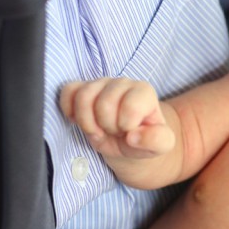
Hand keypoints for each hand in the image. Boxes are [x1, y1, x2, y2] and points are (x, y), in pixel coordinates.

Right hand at [60, 77, 174, 158]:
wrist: (128, 141)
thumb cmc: (144, 139)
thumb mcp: (161, 145)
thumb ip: (157, 140)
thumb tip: (133, 136)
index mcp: (144, 92)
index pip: (130, 106)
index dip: (126, 126)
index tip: (130, 132)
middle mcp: (122, 83)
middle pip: (104, 104)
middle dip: (107, 127)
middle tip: (114, 133)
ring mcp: (101, 84)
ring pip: (83, 97)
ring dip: (88, 123)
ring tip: (98, 130)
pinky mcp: (82, 88)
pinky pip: (68, 91)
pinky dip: (69, 110)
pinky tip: (80, 122)